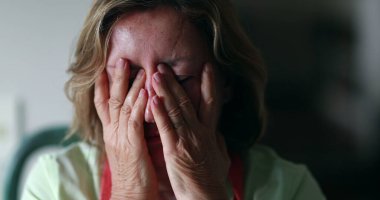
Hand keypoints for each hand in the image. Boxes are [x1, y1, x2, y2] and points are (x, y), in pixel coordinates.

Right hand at [94, 58, 157, 198]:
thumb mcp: (125, 149)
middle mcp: (113, 133)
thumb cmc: (132, 174)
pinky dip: (139, 104)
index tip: (104, 69)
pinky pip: (135, 120)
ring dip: (131, 86)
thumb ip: (126, 133)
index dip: (104, 87)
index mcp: (111, 134)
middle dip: (115, 79)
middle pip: (112, 100)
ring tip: (137, 68)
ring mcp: (121, 138)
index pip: (104, 105)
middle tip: (120, 60)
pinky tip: (146, 91)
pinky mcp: (132, 145)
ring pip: (124, 106)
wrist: (130, 195)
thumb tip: (131, 121)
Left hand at [151, 63, 229, 199]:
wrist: (207, 196)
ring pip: (176, 110)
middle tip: (165, 66)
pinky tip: (153, 99)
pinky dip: (160, 112)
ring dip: (165, 91)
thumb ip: (219, 142)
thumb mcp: (222, 158)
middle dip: (176, 82)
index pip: (212, 102)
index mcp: (211, 132)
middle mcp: (200, 132)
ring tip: (155, 74)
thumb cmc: (214, 180)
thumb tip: (219, 132)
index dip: (210, 84)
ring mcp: (188, 139)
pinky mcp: (175, 150)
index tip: (207, 67)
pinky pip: (166, 127)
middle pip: (188, 101)